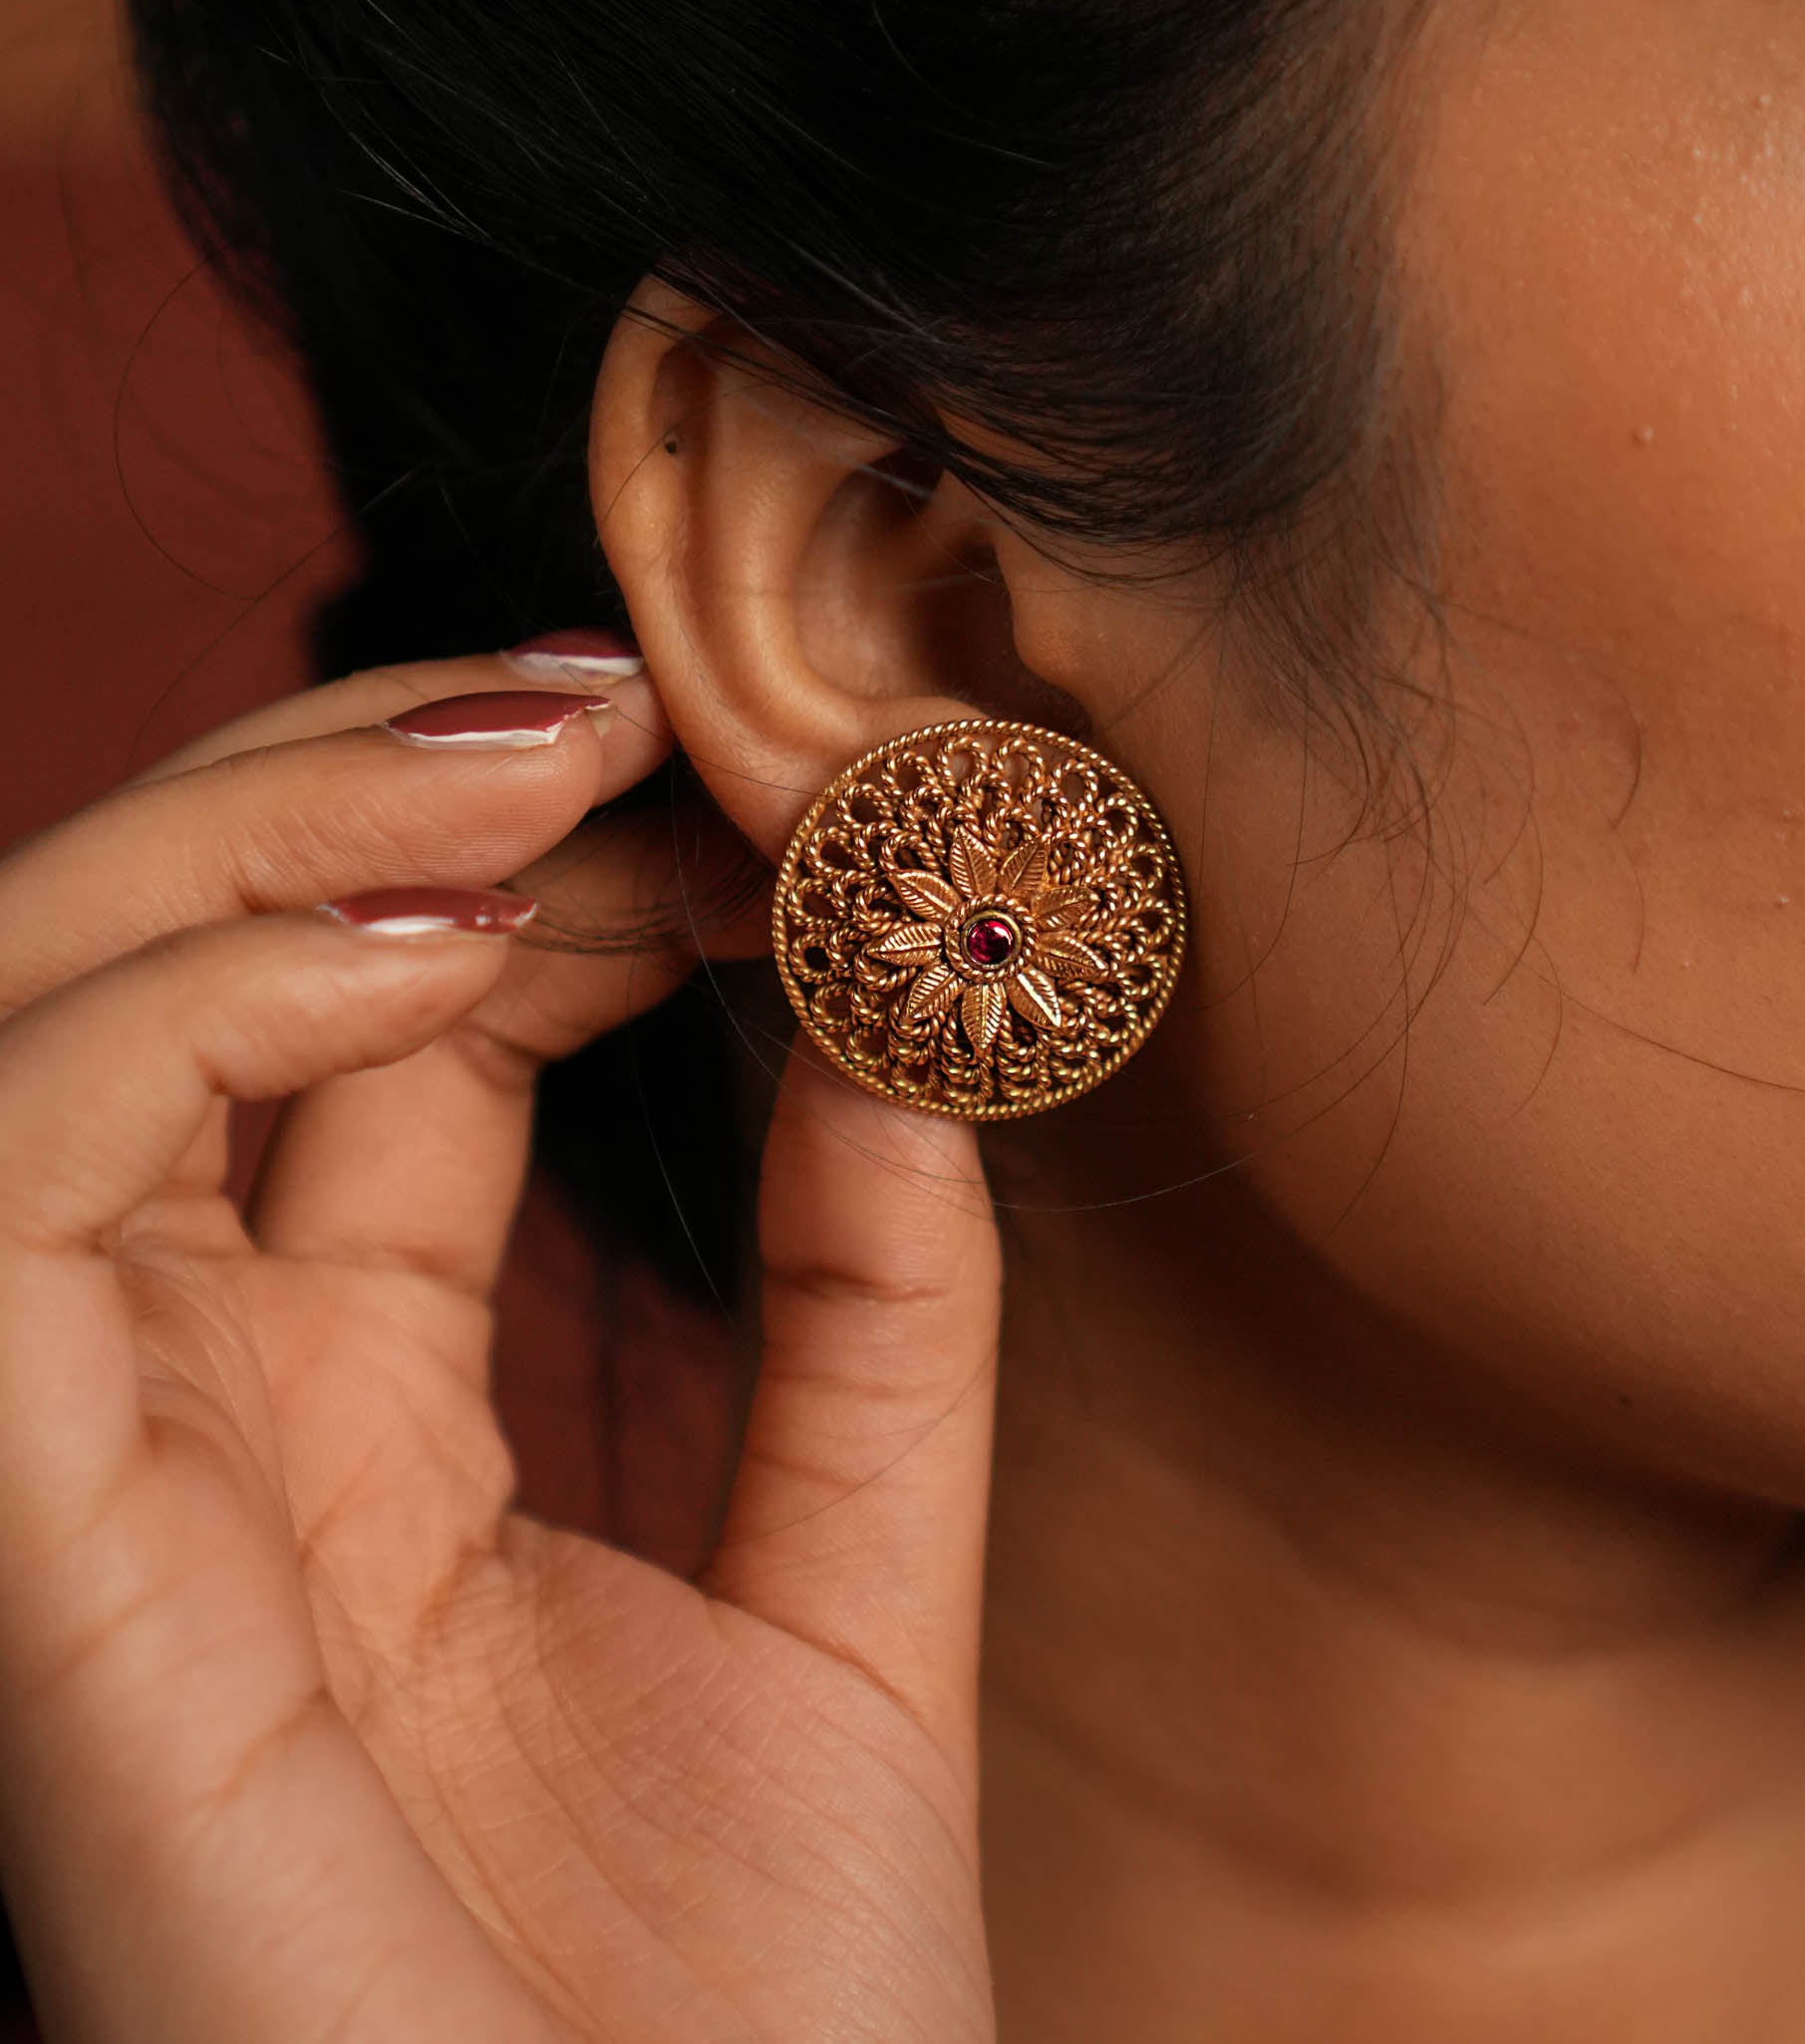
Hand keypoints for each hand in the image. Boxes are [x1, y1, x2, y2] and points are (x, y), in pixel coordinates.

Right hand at [0, 652, 1001, 2043]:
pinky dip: (194, 1006)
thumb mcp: (850, 1586)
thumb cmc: (750, 2017)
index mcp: (360, 1420)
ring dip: (279, 835)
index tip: (741, 814)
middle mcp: (194, 1417)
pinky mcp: (37, 1541)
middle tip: (612, 708)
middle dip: (371, 796)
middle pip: (184, 981)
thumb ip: (871, 1309)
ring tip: (542, 765)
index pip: (374, 1042)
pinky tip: (443, 951)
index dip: (534, 882)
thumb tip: (899, 1022)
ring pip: (50, 1013)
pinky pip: (16, 1171)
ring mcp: (91, 1467)